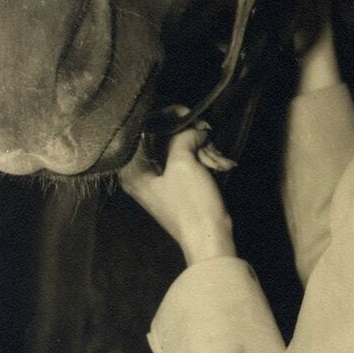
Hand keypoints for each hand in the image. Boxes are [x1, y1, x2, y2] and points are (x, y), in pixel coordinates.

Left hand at [119, 112, 238, 265]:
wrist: (210, 239)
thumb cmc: (191, 204)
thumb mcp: (184, 163)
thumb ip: (182, 136)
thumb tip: (192, 128)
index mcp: (132, 168)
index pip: (141, 127)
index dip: (164, 115)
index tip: (187, 113)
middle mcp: (140, 172)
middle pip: (161, 137)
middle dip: (189, 135)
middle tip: (208, 135)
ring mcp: (158, 179)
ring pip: (179, 148)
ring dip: (202, 149)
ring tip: (219, 160)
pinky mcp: (175, 184)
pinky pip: (186, 161)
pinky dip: (204, 159)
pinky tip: (221, 164)